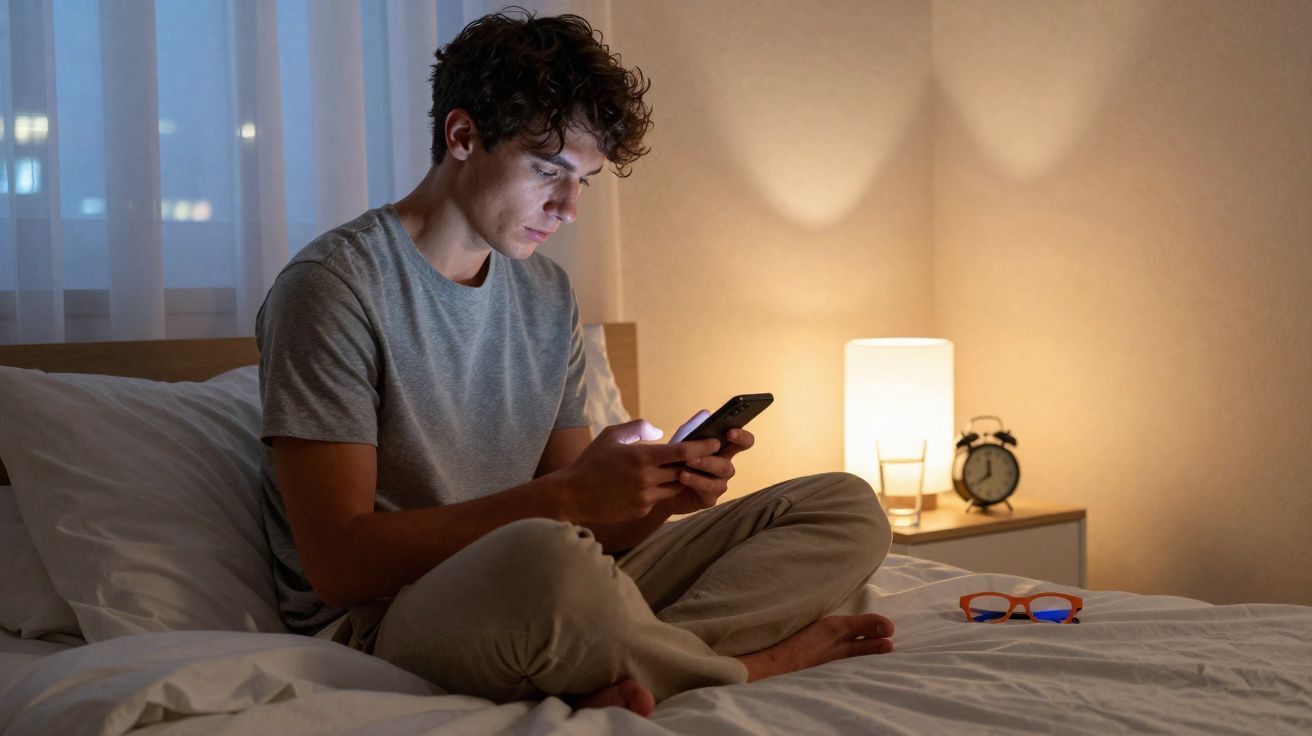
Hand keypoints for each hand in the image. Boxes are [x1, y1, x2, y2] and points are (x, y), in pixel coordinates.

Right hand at [559, 419, 720, 523]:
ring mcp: (645, 497)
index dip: (702, 446)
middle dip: (692, 463)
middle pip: (682, 470)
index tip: (715, 442)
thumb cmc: (591, 461)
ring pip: (673, 486)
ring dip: (675, 478)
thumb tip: (659, 431)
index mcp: (642, 457)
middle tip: (701, 456)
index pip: (682, 451)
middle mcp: (647, 478)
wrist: (572, 494)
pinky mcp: (641, 511)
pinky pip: (657, 499)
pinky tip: (644, 485)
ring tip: (672, 469)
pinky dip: (657, 491)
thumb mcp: (611, 435)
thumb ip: (638, 427)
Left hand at [653, 412, 755, 515]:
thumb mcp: (680, 442)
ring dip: (704, 466)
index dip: (741, 437)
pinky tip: (682, 476)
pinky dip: (695, 481)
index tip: (730, 432)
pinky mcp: (709, 498)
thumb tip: (706, 413)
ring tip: (687, 463)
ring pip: (719, 475)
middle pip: (729, 462)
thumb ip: (692, 429)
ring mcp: (718, 483)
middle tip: (708, 447)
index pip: (742, 443)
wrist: (661, 486)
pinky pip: (708, 489)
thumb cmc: (675, 461)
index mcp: (722, 451)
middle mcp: (724, 467)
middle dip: (714, 456)